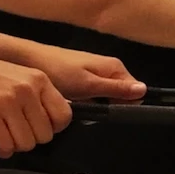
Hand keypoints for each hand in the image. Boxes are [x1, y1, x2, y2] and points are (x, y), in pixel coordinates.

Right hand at [0, 48, 73, 154]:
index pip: (64, 115)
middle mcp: (27, 89)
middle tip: (18, 134)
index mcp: (39, 79)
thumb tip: (50, 130)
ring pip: (26, 143)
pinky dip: (2, 148)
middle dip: (32, 139)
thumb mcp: (20, 77)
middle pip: (45, 135)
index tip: (38, 127)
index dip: (53, 128)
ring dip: (16, 146)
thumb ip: (38, 98)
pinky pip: (6, 144)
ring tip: (7, 137)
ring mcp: (8, 101)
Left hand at [27, 44, 144, 102]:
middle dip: (108, 107)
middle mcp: (109, 69)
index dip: (124, 105)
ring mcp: (96, 74)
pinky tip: (73, 104)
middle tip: (89, 111)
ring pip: (106, 98)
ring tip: (79, 107)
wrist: (30, 61)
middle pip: (121, 96)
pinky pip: (93, 96)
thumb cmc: (59, 71)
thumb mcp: (89, 84)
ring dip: (95, 107)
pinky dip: (85, 103)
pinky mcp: (84, 80)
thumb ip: (116, 89)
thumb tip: (144, 90)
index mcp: (115, 67)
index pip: (135, 92)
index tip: (107, 111)